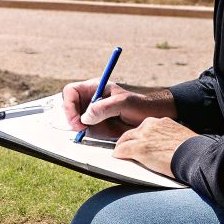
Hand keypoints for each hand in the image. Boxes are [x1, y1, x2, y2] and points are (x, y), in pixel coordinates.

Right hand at [61, 79, 175, 132]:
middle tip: (81, 129)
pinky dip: (90, 135)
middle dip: (72, 119)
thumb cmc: (142, 104)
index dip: (69, 104)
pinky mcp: (99, 125)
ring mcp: (94, 113)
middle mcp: (92, 100)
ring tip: (100, 130)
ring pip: (77, 121)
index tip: (77, 118)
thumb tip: (86, 117)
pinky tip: (104, 134)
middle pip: (70, 107)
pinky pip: (87, 131)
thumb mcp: (124, 103)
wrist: (155, 116)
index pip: (71, 92)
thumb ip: (104, 107)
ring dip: (82, 128)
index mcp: (95, 88)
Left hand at [112, 117, 196, 174]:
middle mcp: (151, 124)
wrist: (196, 155)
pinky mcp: (139, 148)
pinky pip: (122, 150)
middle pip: (132, 132)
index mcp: (162, 121)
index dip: (140, 136)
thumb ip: (170, 138)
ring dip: (121, 147)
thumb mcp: (181, 137)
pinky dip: (118, 155)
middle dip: (127, 140)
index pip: (145, 127)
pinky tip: (117, 159)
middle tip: (124, 148)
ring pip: (124, 139)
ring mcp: (144, 135)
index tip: (140, 142)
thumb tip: (167, 147)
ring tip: (119, 154)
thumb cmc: (194, 150)